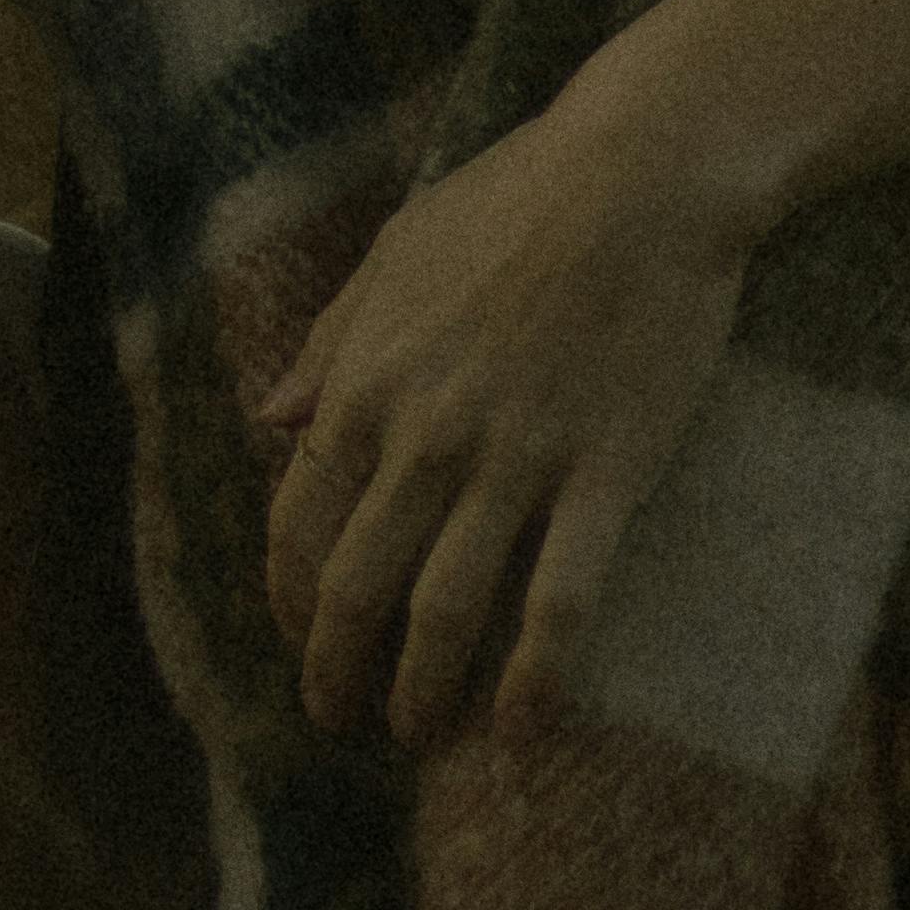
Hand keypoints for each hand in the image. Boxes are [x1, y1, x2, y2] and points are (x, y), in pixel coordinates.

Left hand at [255, 81, 750, 750]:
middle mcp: (425, 434)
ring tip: (420, 737)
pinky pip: (560, 601)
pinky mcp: (602, 473)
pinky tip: (524, 729)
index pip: (298, 523)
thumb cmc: (517, 196)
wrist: (641, 171)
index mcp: (367, 381)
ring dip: (422, 693)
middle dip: (338, 672)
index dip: (290, 601)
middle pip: (358, 588)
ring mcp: (514, 459)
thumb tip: (268, 419)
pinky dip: (535, 678)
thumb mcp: (396, 253)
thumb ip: (330, 343)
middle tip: (344, 722)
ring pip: (445, 611)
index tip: (301, 642)